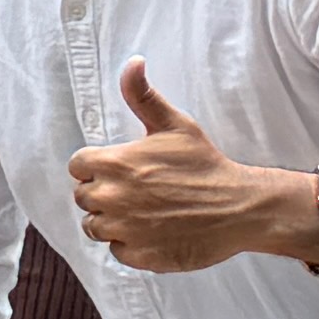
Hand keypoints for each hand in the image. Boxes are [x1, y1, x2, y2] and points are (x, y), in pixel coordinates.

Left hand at [64, 61, 318, 275]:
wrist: (241, 208)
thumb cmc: (206, 164)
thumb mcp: (174, 124)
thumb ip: (143, 96)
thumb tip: (133, 62)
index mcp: (114, 163)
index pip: (77, 167)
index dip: (95, 168)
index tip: (118, 170)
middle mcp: (112, 197)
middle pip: (84, 198)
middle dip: (103, 194)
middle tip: (136, 192)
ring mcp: (125, 229)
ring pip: (95, 227)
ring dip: (112, 221)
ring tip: (143, 212)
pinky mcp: (140, 256)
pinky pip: (117, 251)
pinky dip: (130, 245)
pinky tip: (153, 232)